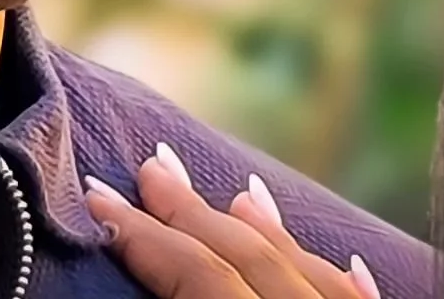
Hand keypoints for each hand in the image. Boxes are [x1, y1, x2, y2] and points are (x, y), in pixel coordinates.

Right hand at [84, 147, 381, 298]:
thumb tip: (112, 269)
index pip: (194, 273)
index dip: (138, 233)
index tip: (95, 196)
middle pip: (246, 259)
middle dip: (191, 211)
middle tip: (150, 164)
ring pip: (309, 273)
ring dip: (268, 232)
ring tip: (235, 191)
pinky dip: (348, 279)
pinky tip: (348, 258)